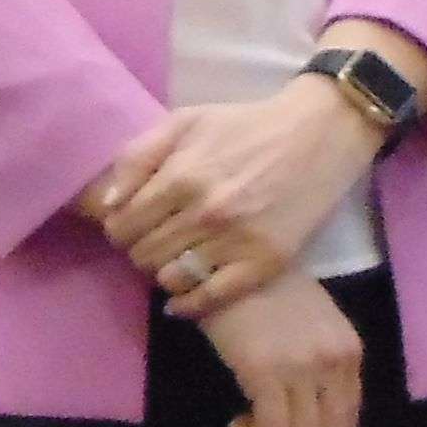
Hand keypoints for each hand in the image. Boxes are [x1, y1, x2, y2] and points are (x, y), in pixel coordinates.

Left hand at [82, 79, 382, 317]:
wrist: (319, 134)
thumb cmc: (243, 125)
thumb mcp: (182, 122)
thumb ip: (136, 157)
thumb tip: (107, 204)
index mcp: (179, 177)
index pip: (121, 226)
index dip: (118, 229)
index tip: (129, 225)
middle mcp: (204, 213)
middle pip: (143, 255)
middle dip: (139, 250)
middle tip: (152, 241)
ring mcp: (237, 240)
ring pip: (171, 279)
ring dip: (163, 273)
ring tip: (172, 259)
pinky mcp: (266, 261)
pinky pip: (213, 298)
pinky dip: (189, 304)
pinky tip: (181, 301)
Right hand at [194, 274, 362, 426]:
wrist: (224, 262)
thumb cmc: (261, 289)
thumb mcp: (309, 322)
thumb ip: (320, 360)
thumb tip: (309, 406)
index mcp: (349, 352)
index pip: (348, 422)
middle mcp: (334, 364)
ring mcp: (302, 369)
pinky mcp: (264, 372)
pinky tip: (237, 424)